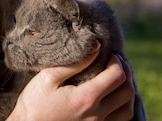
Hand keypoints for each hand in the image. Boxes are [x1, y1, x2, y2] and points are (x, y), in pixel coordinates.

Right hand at [6, 46, 134, 120]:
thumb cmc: (34, 104)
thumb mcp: (48, 78)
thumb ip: (74, 63)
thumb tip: (96, 47)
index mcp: (86, 98)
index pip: (117, 76)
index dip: (117, 61)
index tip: (108, 53)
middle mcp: (97, 115)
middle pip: (127, 91)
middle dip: (125, 72)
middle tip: (115, 62)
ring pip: (128, 108)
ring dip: (126, 90)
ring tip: (115, 78)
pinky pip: (120, 120)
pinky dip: (122, 106)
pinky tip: (111, 97)